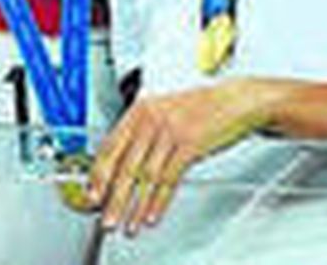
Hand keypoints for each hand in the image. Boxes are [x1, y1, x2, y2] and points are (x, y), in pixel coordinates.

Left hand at [88, 79, 273, 235]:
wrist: (233, 101)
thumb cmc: (199, 108)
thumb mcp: (162, 112)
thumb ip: (141, 133)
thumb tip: (122, 163)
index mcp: (139, 110)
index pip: (110, 145)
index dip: (98, 174)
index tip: (92, 193)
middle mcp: (150, 119)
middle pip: (125, 165)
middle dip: (113, 197)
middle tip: (105, 218)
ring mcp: (169, 131)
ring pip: (145, 176)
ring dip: (135, 206)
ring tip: (128, 224)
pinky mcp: (189, 145)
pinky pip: (168, 178)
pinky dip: (158, 201)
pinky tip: (151, 215)